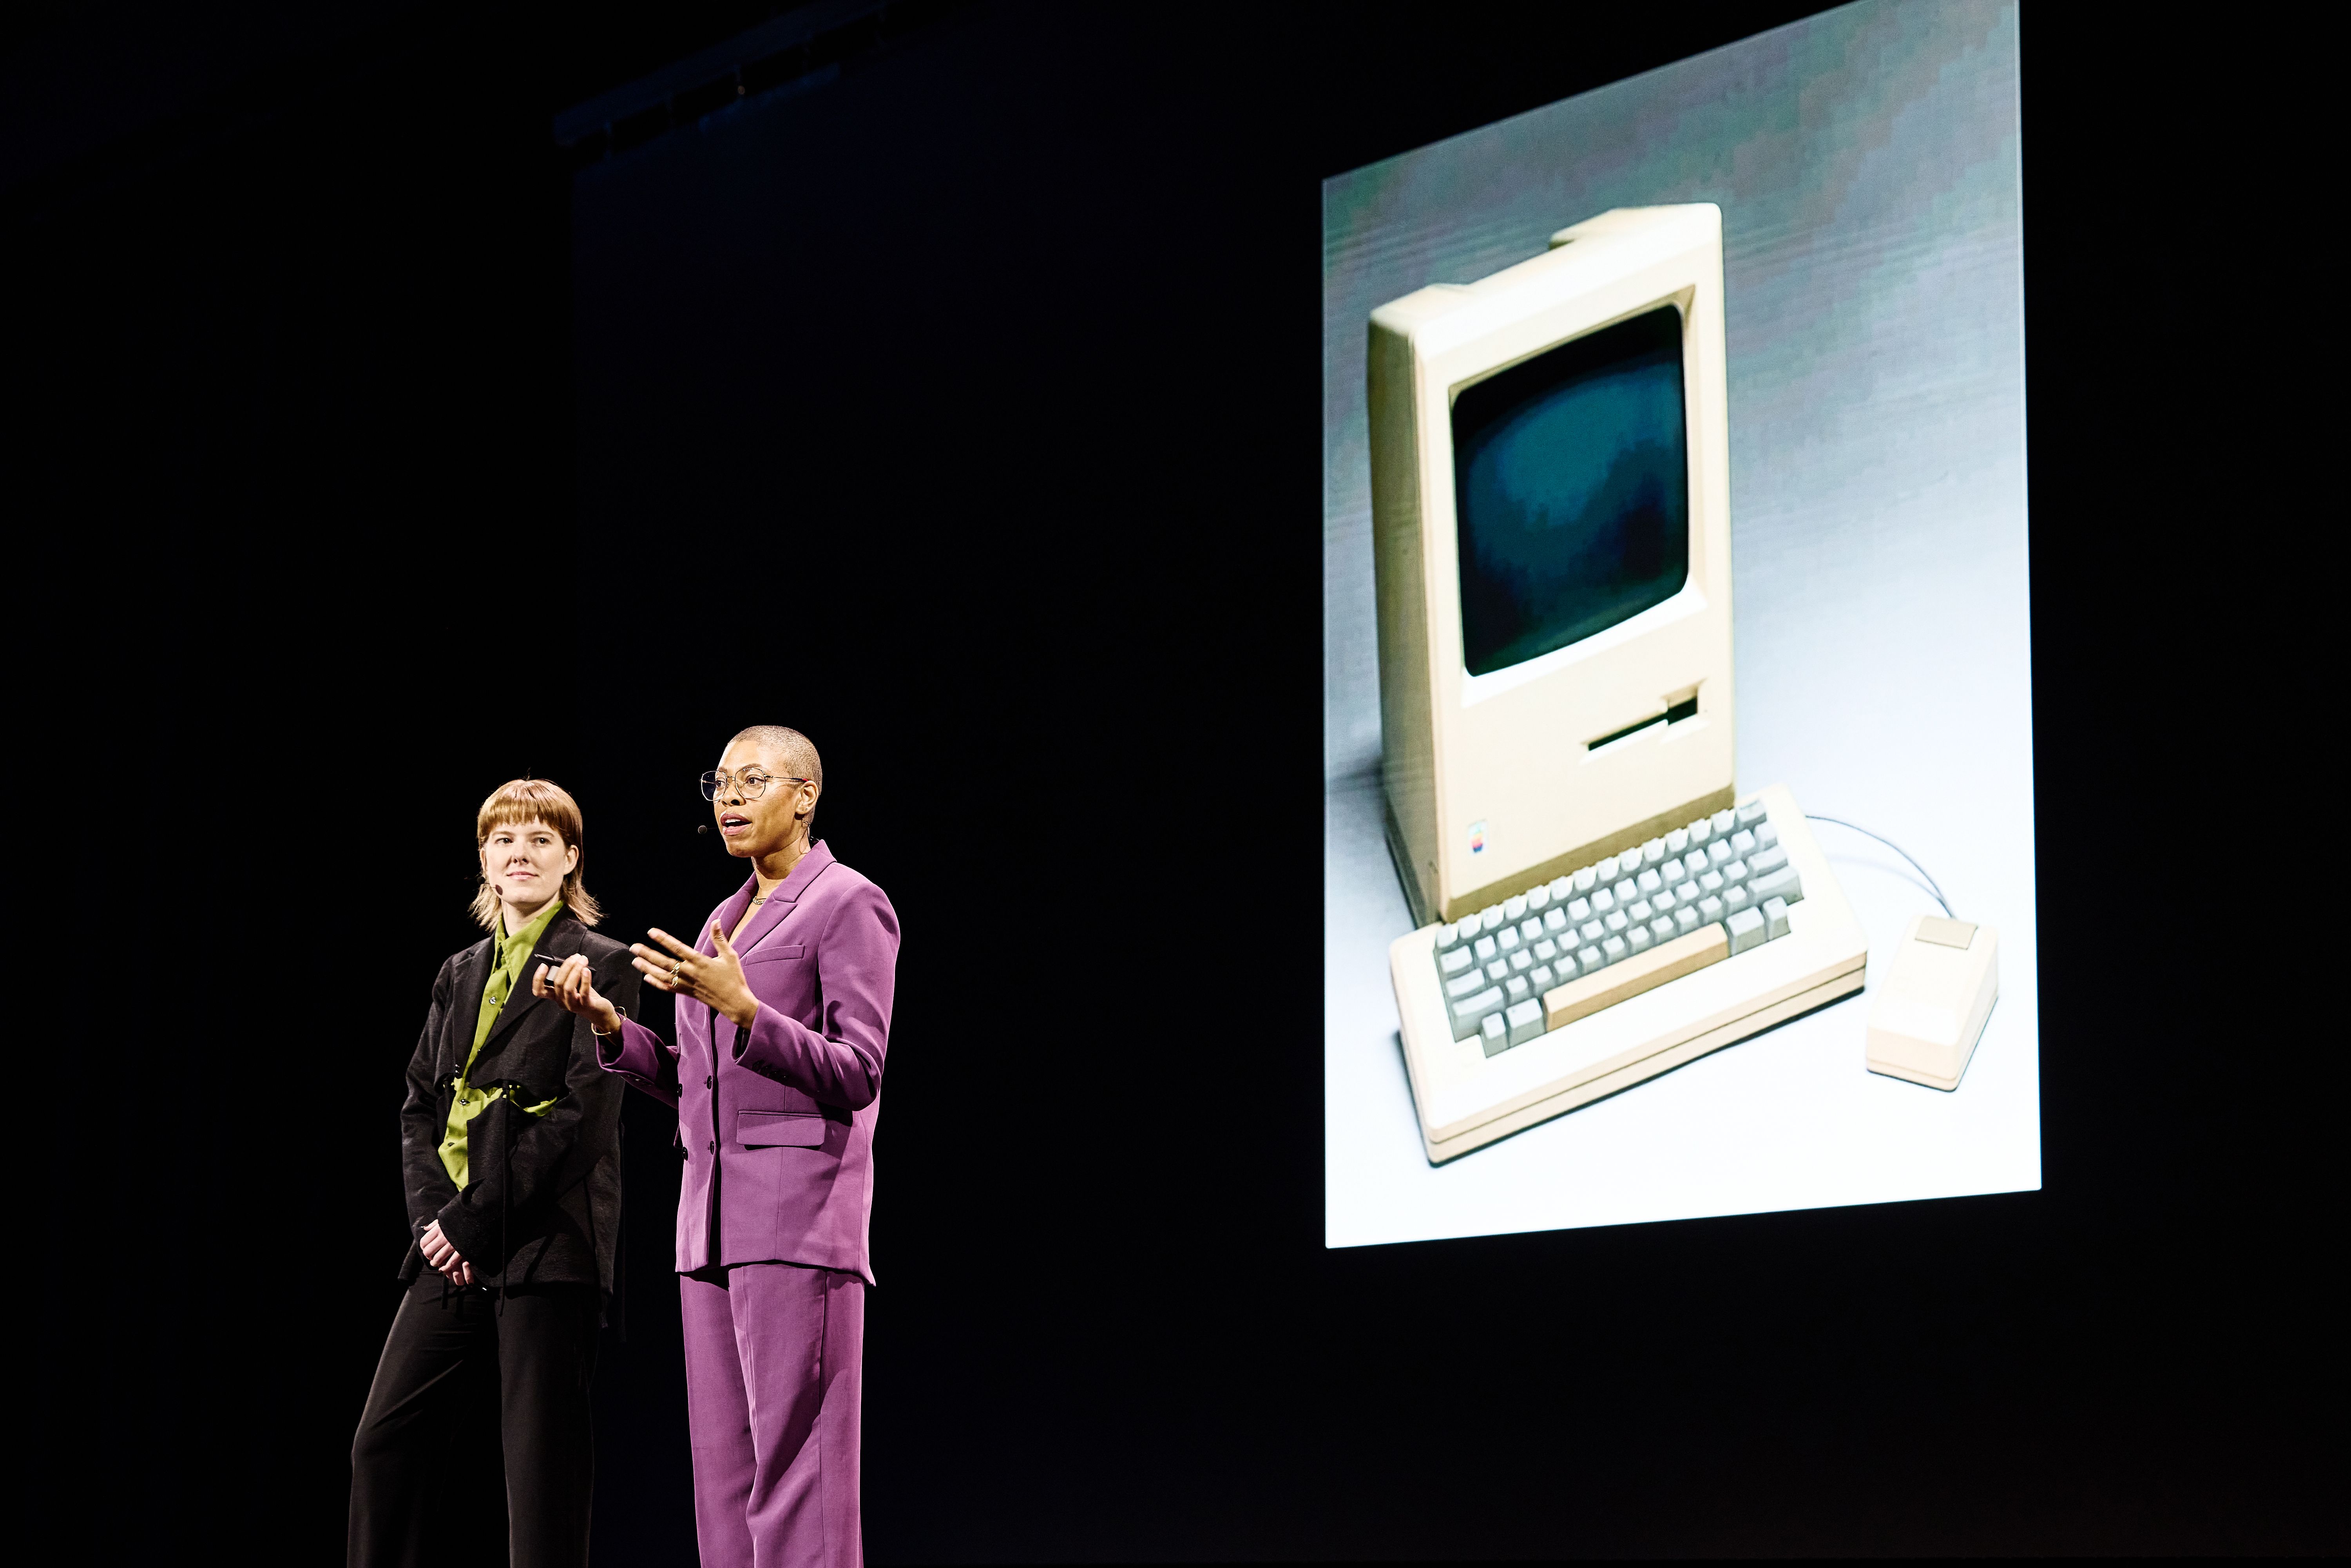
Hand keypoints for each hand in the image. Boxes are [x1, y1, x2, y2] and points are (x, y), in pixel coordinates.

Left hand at [421, 1220, 474, 1286]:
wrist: (476, 1217)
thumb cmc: (459, 1217)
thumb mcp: (445, 1217)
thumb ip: (434, 1224)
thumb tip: (425, 1228)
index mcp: (439, 1229)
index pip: (424, 1242)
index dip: (423, 1248)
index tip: (427, 1249)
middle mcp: (444, 1237)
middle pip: (428, 1252)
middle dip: (429, 1257)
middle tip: (432, 1258)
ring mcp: (452, 1244)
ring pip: (438, 1259)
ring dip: (436, 1263)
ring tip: (437, 1264)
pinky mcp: (461, 1250)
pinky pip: (451, 1262)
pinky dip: (446, 1267)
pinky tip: (445, 1267)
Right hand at [533, 953, 622, 1034]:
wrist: (599, 1010)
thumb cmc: (586, 995)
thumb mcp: (575, 985)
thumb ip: (569, 975)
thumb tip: (570, 960)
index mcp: (555, 995)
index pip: (539, 991)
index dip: (538, 979)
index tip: (544, 965)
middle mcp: (561, 1001)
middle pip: (557, 983)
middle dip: (566, 966)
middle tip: (576, 957)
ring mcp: (572, 1005)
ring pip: (568, 987)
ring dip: (575, 970)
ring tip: (583, 960)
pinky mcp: (586, 1006)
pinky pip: (583, 993)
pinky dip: (585, 980)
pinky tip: (587, 970)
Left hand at [633, 923, 759, 1031]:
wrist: (734, 1002)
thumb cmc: (734, 978)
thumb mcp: (730, 956)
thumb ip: (719, 939)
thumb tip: (716, 921)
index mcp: (700, 962)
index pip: (677, 948)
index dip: (663, 939)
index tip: (651, 932)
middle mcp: (690, 973)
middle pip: (664, 962)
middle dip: (647, 954)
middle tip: (633, 947)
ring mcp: (687, 984)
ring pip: (662, 976)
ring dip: (647, 968)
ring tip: (635, 961)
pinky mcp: (686, 992)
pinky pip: (668, 988)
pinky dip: (656, 983)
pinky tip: (647, 978)